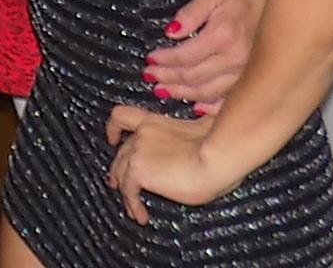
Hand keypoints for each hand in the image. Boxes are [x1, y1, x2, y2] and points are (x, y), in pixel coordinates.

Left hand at [105, 105, 233, 223]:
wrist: (217, 158)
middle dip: (119, 169)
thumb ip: (194, 130)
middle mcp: (143, 133)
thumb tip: (204, 128)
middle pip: (121, 152)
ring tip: (132, 208)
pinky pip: (129, 191)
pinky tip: (141, 216)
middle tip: (120, 184)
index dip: (113, 128)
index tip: (112, 139)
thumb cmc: (220, 146)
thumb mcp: (204, 131)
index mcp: (156, 121)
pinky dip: (133, 205)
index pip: (123, 116)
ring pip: (121, 172)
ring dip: (125, 191)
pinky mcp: (139, 170)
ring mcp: (138, 150)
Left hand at [144, 0, 259, 108]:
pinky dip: (210, 106)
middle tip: (150, 77)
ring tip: (163, 91)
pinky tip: (197, 107)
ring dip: (183, 94)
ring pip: (209, 92)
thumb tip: (171, 32)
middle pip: (194, 77)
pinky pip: (229, 99)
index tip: (150, 60)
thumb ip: (190, 12)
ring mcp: (245, 73)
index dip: (165, 60)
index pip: (186, 56)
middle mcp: (236, 59)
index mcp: (223, 36)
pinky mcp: (251, 79)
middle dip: (168, 78)